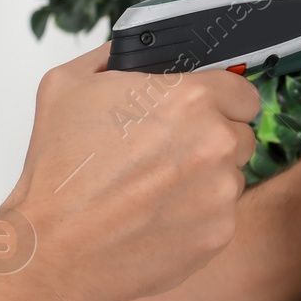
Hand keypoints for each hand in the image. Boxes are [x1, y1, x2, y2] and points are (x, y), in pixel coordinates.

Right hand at [0, 41, 262, 300]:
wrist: (56, 248)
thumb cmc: (60, 171)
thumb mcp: (67, 85)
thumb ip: (110, 58)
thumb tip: (127, 52)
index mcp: (190, 98)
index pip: (243, 93)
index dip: (222, 102)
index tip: (204, 113)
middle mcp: (215, 142)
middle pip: (240, 135)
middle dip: (212, 141)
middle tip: (169, 153)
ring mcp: (221, 191)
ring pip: (231, 177)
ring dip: (205, 180)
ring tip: (154, 189)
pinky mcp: (220, 232)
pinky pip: (221, 216)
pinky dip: (197, 216)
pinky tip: (156, 217)